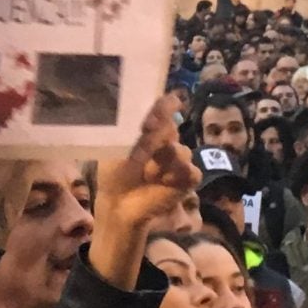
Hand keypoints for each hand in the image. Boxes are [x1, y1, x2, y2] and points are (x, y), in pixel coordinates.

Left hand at [93, 92, 200, 282]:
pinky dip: (182, 172)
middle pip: (172, 128)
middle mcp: (167, 144)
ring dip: (167, 153)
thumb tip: (145, 126)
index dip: (166, 105)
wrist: (117, 205)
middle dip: (161, 126)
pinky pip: (193, 173)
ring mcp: (177, 163)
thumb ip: (133, 137)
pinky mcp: (185, 183)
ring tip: (148, 162)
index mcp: (151, 132)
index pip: (164, 111)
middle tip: (146, 127)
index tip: (164, 103)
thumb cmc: (115, 175)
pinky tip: (166, 178)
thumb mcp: (118, 153)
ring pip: (183, 150)